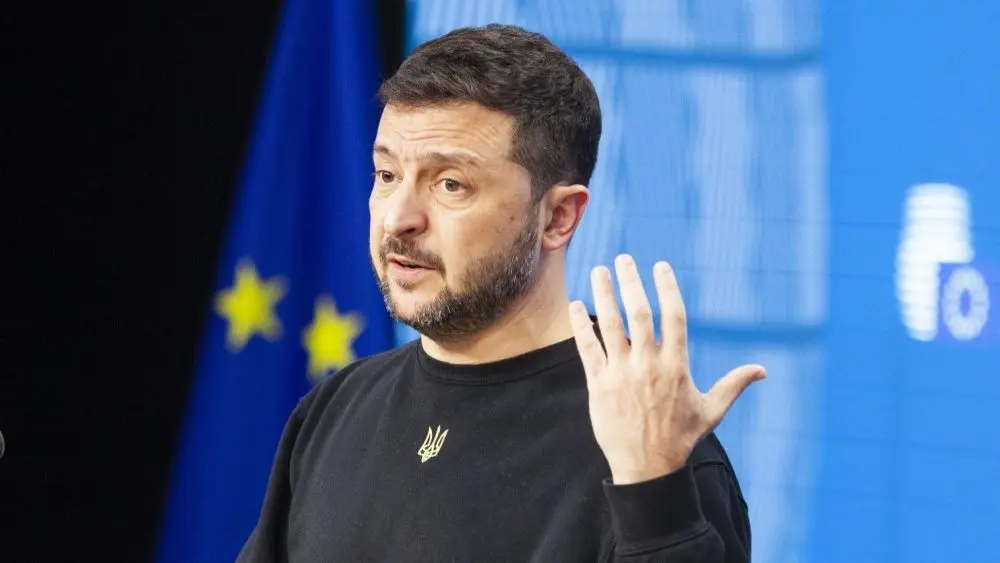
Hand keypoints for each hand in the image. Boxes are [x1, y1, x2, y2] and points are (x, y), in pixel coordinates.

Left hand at [569, 255, 765, 484]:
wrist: (647, 468)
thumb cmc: (680, 438)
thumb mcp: (711, 411)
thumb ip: (733, 385)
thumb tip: (762, 371)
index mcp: (677, 366)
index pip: (673, 316)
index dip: (666, 288)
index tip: (659, 266)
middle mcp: (648, 365)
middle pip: (639, 313)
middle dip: (630, 282)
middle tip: (622, 259)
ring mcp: (621, 374)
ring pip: (610, 325)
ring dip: (603, 295)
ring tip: (598, 271)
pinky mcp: (599, 386)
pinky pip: (587, 349)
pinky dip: (581, 326)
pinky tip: (576, 305)